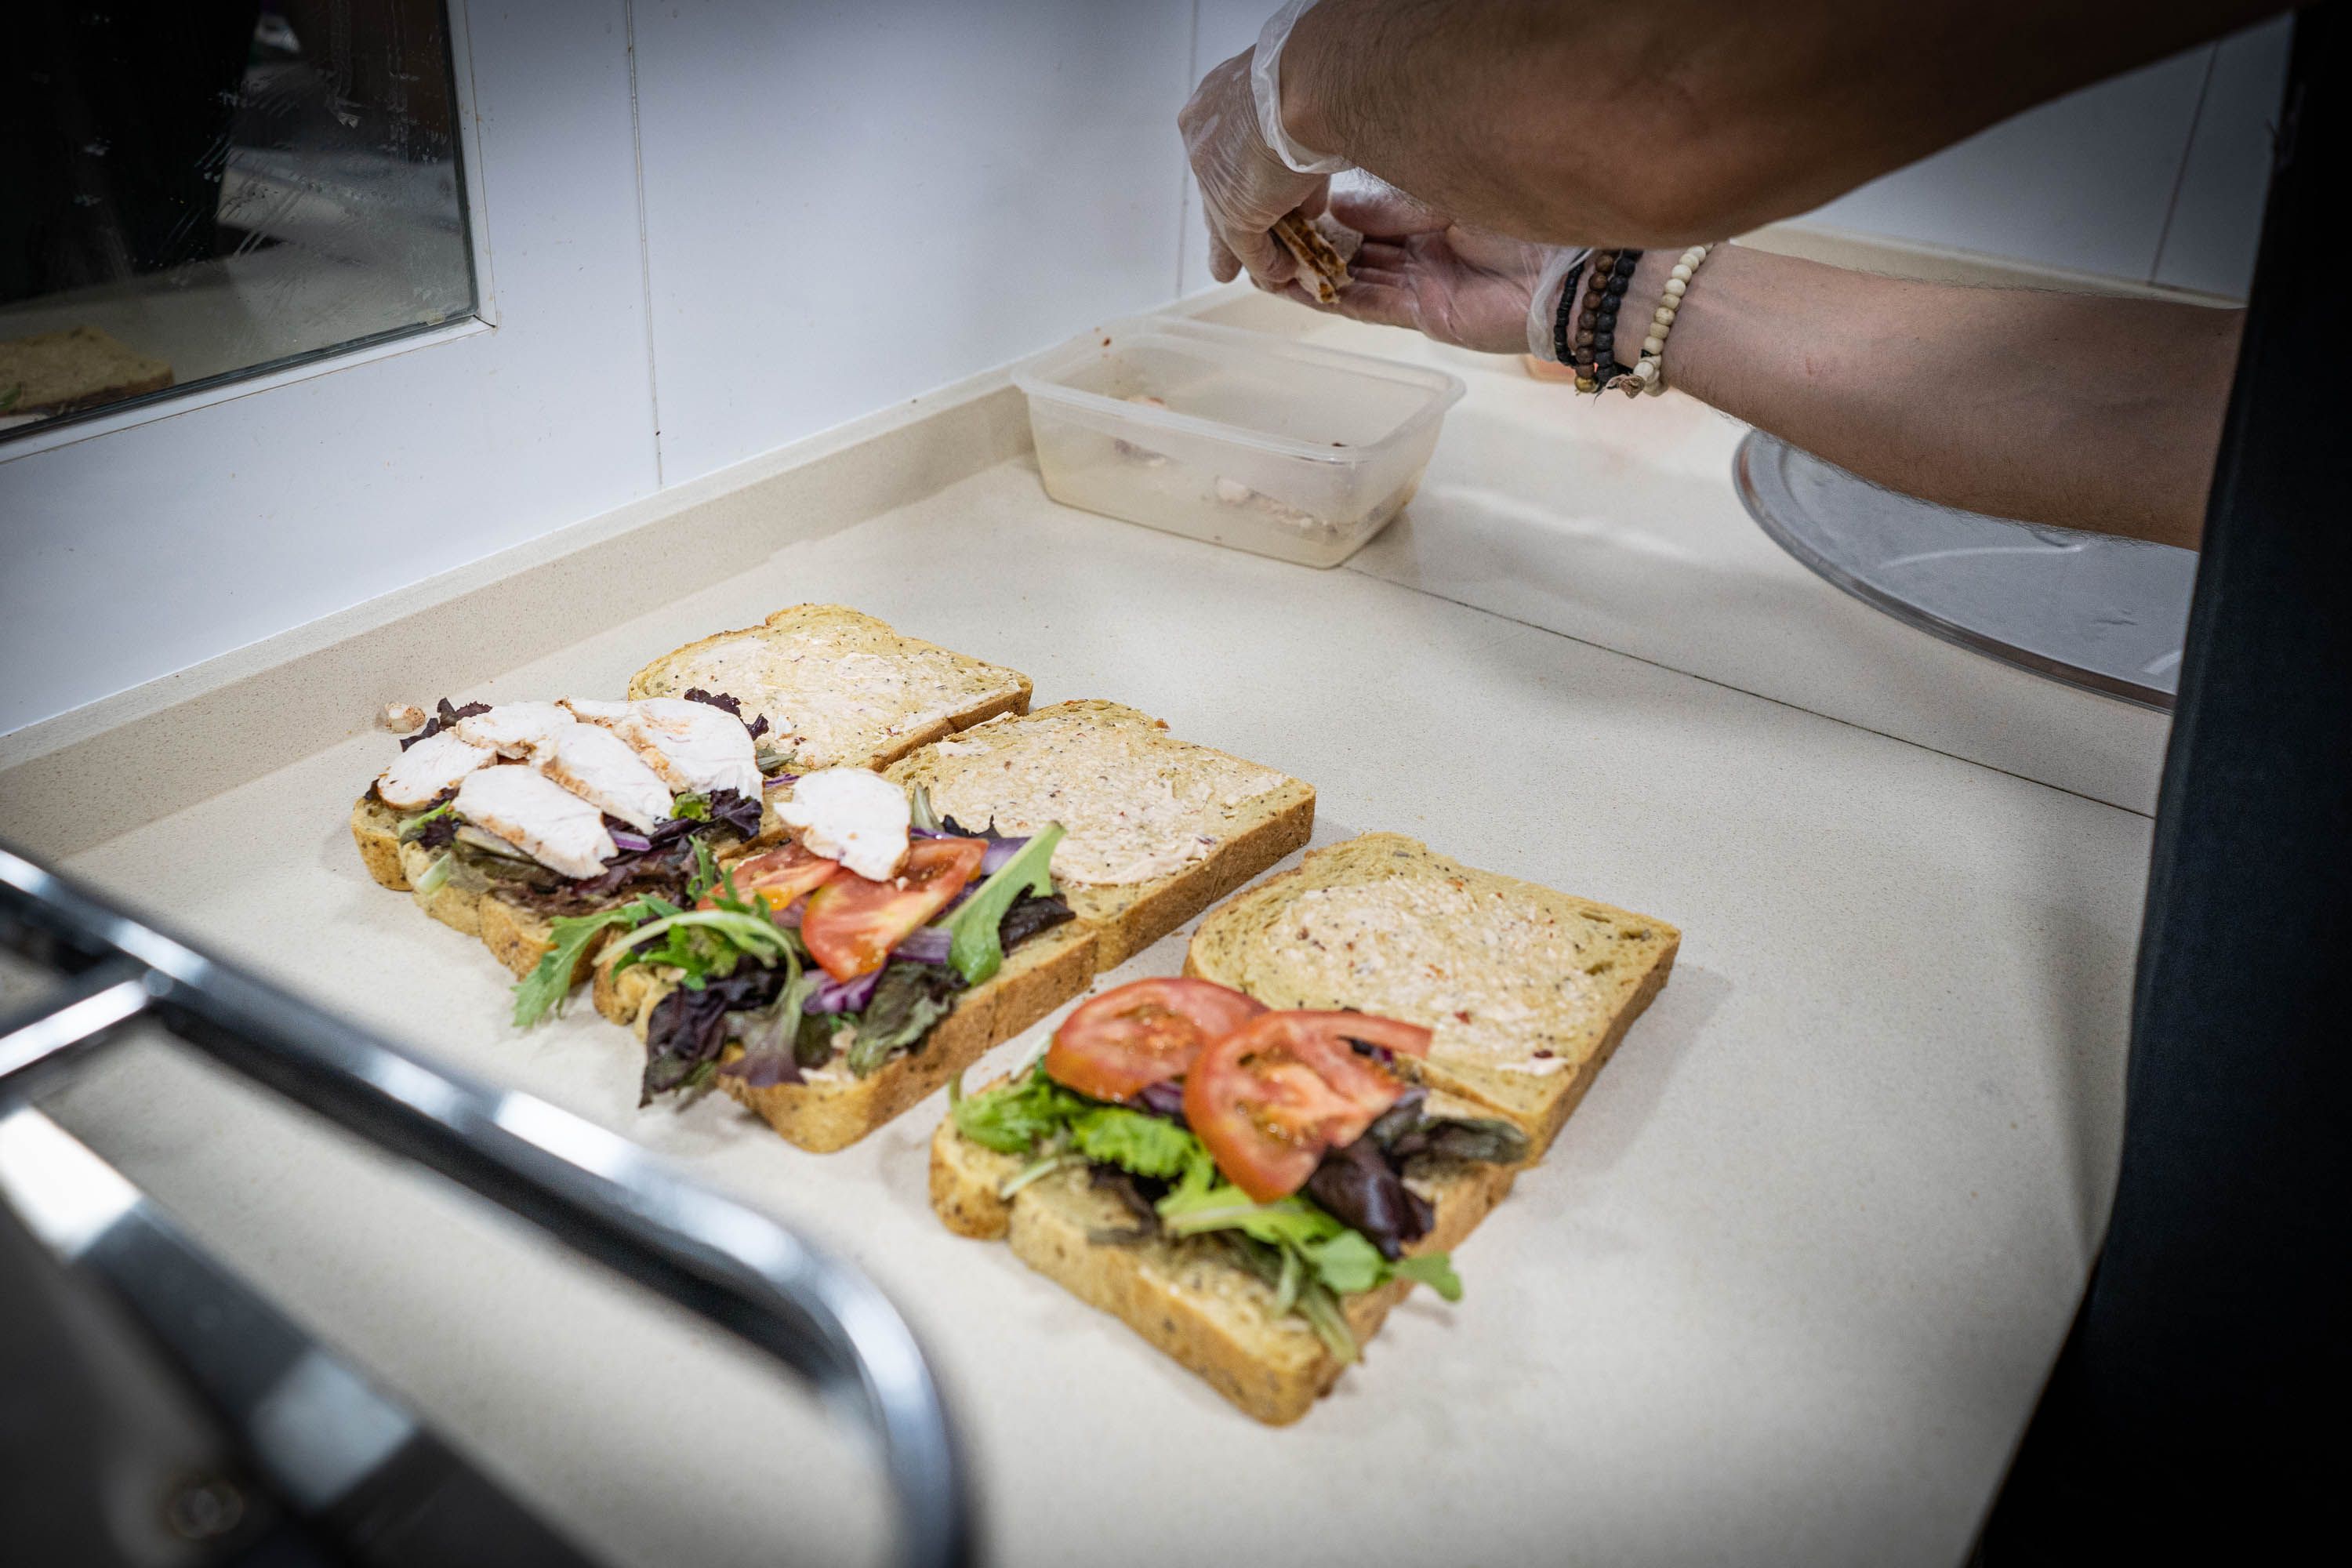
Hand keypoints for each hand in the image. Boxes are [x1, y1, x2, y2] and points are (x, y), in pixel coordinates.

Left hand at [1180, 49, 1328, 290]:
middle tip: (1227, 246)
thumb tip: (1307, 199)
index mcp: (1215, 100)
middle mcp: (1203, 136)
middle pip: (1217, 186)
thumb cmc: (1316, 75)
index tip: (1252, 186)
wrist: (1311, 81)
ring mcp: (1213, 178)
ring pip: (1225, 221)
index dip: (1240, 172)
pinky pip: (1246, 246)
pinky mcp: (1233, 213)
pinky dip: (1266, 262)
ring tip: (1257, 270)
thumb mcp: (1301, 107)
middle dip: (1226, 216)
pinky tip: (1284, 272)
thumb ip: (1296, 149)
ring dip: (1245, 249)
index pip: (1224, 147)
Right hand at [1292, 187, 1566, 355]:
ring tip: (1267, 265)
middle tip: (1266, 236)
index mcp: (1433, 214)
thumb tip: (1338, 208)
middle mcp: (1424, 249)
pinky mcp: (1423, 316)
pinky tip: (1297, 290)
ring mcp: (1421, 285)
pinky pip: (1367, 307)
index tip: (1289, 203)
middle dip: (1312, 245)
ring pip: (1353, 280)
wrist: (1567, 274)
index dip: (1329, 211)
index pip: (1369, 214)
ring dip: (1312, 275)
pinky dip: (1332, 299)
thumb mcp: (1450, 198)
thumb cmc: (1523, 222)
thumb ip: (1395, 208)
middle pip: (1356, 249)